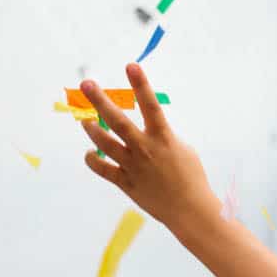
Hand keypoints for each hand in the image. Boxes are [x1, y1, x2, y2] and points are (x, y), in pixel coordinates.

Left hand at [78, 63, 222, 232]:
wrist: (190, 211)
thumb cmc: (192, 178)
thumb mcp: (184, 150)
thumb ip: (164, 137)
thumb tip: (149, 130)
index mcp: (164, 138)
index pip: (151, 105)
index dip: (141, 84)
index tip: (131, 66)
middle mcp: (145, 149)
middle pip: (117, 120)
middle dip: (100, 100)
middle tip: (87, 84)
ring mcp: (133, 166)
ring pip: (104, 142)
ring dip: (91, 129)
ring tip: (83, 120)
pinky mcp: (126, 183)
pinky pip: (102, 168)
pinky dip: (93, 159)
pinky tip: (90, 152)